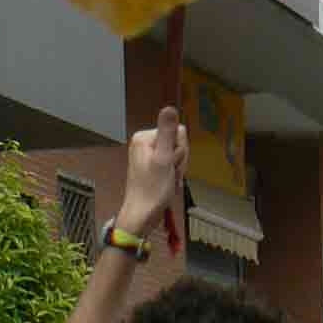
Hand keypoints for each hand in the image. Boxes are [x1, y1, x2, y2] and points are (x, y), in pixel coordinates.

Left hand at [120, 107, 188, 245]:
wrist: (142, 215)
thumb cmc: (152, 191)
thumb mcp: (163, 160)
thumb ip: (167, 133)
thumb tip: (170, 108)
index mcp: (145, 137)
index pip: (178, 132)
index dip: (180, 151)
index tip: (171, 166)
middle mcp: (145, 142)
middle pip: (178, 143)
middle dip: (179, 162)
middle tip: (170, 175)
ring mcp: (149, 154)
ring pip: (178, 155)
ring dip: (178, 170)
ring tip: (168, 181)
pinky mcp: (153, 166)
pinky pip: (173, 164)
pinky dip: (174, 176)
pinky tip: (168, 184)